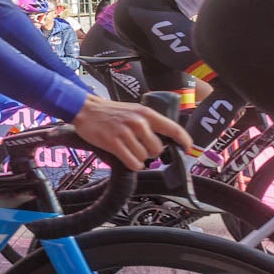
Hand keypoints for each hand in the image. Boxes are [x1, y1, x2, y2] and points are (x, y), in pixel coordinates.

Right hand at [71, 95, 190, 170]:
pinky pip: (132, 162)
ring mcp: (125, 133)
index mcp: (145, 113)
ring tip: (129, 150)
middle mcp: (138, 122)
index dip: (184, 141)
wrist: (85, 109)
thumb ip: (148, 123)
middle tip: (140, 148)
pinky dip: (131, 164)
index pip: (173, 128)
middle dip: (151, 153)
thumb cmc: (109, 112)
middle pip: (157, 149)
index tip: (187, 149)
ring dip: (138, 158)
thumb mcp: (133, 110)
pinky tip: (125, 157)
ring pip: (144, 158)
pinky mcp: (114, 143)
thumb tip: (164, 141)